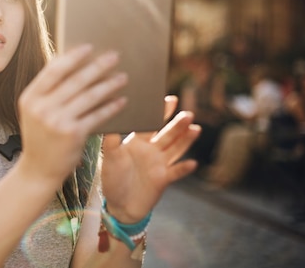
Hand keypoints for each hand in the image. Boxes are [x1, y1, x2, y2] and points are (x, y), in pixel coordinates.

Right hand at [17, 45, 127, 187]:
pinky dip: (111, 107)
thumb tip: (70, 61)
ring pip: (89, 96)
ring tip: (122, 77)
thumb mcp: (35, 112)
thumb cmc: (40, 137)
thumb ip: (48, 91)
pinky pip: (97, 115)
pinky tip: (122, 101)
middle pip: (75, 80)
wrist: (38, 171)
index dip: (73, 57)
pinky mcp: (73, 135)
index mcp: (30, 98)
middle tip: (114, 56)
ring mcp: (57, 121)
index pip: (53, 70)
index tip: (89, 47)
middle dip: (97, 66)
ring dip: (108, 84)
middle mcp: (42, 108)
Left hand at [100, 97, 199, 222]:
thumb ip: (110, 140)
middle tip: (187, 113)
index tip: (170, 99)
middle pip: (168, 134)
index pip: (152, 124)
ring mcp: (159, 164)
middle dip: (177, 124)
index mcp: (138, 141)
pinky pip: (176, 172)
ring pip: (176, 149)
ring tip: (195, 128)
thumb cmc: (112, 178)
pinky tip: (192, 163)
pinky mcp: (163, 179)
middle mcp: (151, 150)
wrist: (118, 204)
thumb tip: (110, 120)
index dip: (161, 112)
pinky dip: (184, 169)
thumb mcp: (109, 157)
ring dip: (186, 140)